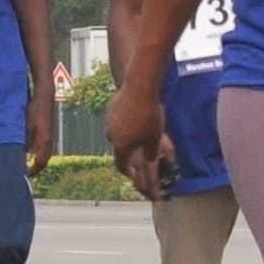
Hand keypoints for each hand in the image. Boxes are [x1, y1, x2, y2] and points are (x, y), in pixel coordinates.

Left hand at [26, 93, 57, 174]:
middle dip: (36, 169)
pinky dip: (39, 155)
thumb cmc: (34, 110)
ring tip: (28, 166)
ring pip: (45, 155)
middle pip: (44, 161)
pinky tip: (31, 154)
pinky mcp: (47, 134)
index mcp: (44, 141)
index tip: (25, 175)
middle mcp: (48, 142)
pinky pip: (44, 149)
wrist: (44, 98)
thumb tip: (24, 155)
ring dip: (38, 162)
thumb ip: (27, 141)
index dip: (33, 171)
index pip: (40, 162)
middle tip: (26, 174)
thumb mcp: (27, 126)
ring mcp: (49, 138)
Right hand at [107, 76, 167, 200]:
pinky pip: (118, 118)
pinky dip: (125, 119)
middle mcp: (111, 135)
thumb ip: (151, 153)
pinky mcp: (110, 108)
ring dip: (127, 132)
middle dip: (129, 147)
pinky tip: (137, 112)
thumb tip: (149, 160)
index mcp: (121, 146)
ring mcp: (109, 121)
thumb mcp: (154, 138)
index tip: (131, 174)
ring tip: (141, 125)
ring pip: (118, 131)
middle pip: (120, 146)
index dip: (126, 171)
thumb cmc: (149, 116)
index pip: (121, 164)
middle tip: (140, 143)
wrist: (139, 88)